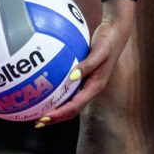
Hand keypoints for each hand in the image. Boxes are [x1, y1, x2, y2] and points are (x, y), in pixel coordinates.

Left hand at [36, 0, 134, 124]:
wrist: (116, 32)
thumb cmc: (109, 40)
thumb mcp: (100, 51)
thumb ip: (87, 64)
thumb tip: (71, 76)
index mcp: (96, 87)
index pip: (75, 106)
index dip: (59, 114)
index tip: (45, 117)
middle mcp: (91, 88)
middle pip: (71, 109)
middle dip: (55, 117)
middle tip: (37, 121)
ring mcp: (88, 82)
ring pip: (71, 100)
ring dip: (56, 107)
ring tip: (39, 109)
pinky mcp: (85, 75)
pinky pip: (70, 87)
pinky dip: (59, 91)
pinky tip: (47, 85)